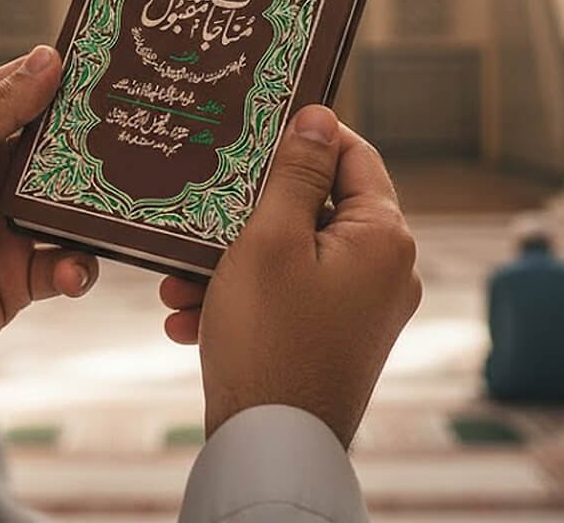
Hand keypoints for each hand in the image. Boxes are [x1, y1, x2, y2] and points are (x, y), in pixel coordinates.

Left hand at [0, 47, 98, 360]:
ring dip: (92, 209)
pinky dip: (79, 266)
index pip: (18, 89)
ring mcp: (4, 224)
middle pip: (54, 147)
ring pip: (69, 204)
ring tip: (109, 210)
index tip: (108, 62)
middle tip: (134, 134)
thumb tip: (47, 59)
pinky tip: (72, 269)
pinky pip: (65, 263)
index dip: (60, 76)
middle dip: (92, 142)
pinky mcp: (17, 274)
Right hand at [159, 106, 420, 447]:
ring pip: (292, 254)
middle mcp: (384, 270)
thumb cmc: (268, 338)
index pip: (353, 154)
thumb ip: (295, 173)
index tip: (256, 130)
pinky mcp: (335, 336)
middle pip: (315, 206)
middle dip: (248, 212)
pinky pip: (289, 294)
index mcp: (382, 237)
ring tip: (179, 278)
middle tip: (203, 210)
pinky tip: (189, 314)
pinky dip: (243, 295)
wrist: (269, 448)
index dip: (305, 137)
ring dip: (233, 259)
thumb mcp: (270, 239)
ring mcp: (361, 307)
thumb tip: (318, 116)